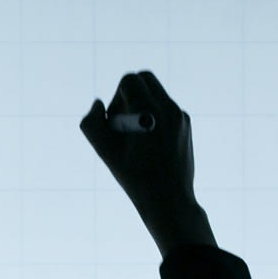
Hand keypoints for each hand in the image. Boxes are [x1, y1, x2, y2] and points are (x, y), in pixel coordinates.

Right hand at [80, 71, 204, 235]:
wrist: (169, 200)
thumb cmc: (135, 179)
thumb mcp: (105, 152)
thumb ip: (92, 124)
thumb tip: (98, 104)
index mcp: (150, 111)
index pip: (129, 81)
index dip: (116, 98)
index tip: (116, 122)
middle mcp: (169, 108)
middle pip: (145, 78)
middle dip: (129, 93)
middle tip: (124, 122)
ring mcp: (181, 116)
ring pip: (155, 92)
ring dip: (141, 105)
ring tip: (136, 135)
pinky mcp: (185, 124)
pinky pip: (165, 107)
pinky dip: (153, 116)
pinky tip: (149, 143)